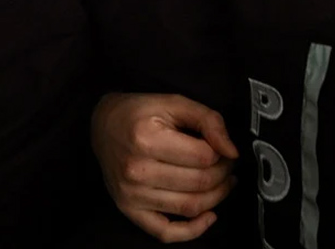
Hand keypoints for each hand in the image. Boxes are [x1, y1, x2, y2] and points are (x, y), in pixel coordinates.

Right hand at [92, 93, 238, 242]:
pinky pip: (167, 232)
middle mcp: (136, 169)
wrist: (102, 125)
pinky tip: (209, 216)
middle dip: (224, 174)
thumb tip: (231, 151)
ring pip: (190, 206)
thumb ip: (208, 120)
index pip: (204, 156)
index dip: (223, 153)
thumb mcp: (173, 103)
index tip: (224, 149)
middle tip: (227, 165)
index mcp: (146, 139)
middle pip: (200, 182)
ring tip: (221, 183)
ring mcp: (131, 193)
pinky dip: (193, 230)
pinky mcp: (129, 209)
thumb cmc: (137, 113)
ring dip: (217, 197)